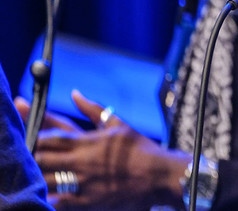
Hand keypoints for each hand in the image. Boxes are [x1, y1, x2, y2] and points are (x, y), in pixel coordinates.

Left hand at [24, 90, 186, 209]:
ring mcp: (83, 182)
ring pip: (46, 179)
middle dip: (29, 155)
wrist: (161, 176)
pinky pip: (59, 201)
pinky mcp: (88, 201)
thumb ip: (92, 109)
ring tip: (26, 174)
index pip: (50, 135)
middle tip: (22, 154)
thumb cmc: (140, 148)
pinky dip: (47, 198)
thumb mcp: (117, 125)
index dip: (33, 132)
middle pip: (42, 157)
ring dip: (35, 176)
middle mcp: (82, 161)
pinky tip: (40, 195)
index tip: (26, 131)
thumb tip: (74, 93)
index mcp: (87, 141)